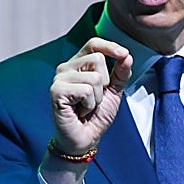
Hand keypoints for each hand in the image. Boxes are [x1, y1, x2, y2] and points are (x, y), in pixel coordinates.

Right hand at [49, 38, 132, 155]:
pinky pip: (86, 91)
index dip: (110, 46)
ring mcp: (59, 79)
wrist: (85, 139)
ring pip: (94, 77)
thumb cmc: (95, 116)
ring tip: (86, 106)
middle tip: (94, 98)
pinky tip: (80, 111)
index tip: (124, 54)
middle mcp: (66, 68)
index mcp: (78, 64)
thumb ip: (121, 73)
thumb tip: (127, 56)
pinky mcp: (56, 91)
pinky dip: (89, 105)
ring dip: (97, 98)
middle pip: (97, 59)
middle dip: (105, 83)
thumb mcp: (114, 91)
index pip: (94, 44)